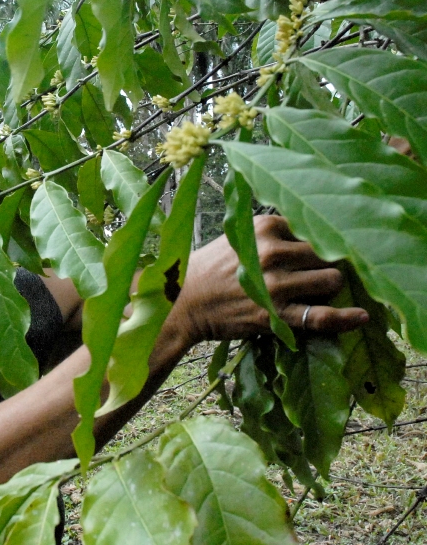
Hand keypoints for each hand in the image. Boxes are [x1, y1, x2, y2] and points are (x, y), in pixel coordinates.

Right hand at [167, 215, 368, 346]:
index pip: (313, 226)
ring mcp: (274, 284)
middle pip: (328, 252)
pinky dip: (345, 318)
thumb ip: (272, 230)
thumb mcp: (237, 234)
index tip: (315, 248)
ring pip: (331, 280)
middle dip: (326, 262)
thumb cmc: (211, 268)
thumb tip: (312, 227)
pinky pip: (321, 316)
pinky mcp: (275, 315)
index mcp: (263, 227)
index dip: (316, 239)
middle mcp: (271, 252)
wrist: (182, 302)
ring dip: (329, 287)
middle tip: (314, 272)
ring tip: (316, 291)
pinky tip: (361, 316)